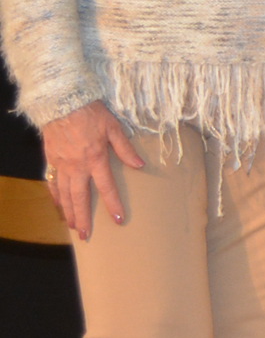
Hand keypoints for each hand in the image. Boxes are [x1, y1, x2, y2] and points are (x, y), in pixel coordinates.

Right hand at [39, 100, 141, 238]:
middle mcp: (76, 165)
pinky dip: (55, 195)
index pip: (106, 187)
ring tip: (73, 226)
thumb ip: (125, 149)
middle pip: (79, 197)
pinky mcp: (51, 159)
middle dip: (83, 218)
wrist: (62, 102)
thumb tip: (140, 165)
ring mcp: (61, 163)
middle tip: (86, 235)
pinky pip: (52, 182)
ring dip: (68, 211)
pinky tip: (58, 204)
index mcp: (95, 158)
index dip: (113, 204)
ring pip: (63, 193)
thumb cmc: (91, 113)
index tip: (118, 219)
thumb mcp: (114, 128)